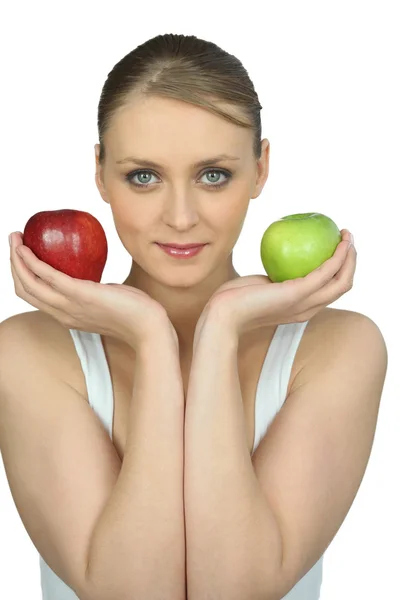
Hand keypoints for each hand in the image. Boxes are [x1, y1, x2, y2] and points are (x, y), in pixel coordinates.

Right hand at [9, 232, 176, 349]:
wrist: (149, 327)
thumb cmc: (135, 312)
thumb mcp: (107, 301)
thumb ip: (96, 292)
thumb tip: (95, 277)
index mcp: (67, 315)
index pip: (35, 297)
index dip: (22, 275)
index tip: (22, 254)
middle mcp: (63, 313)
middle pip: (25, 289)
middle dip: (13, 263)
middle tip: (14, 240)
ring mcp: (70, 306)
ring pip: (29, 284)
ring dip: (17, 259)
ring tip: (15, 238)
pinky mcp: (80, 295)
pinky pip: (48, 277)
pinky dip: (32, 262)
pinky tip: (28, 249)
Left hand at [195, 229, 355, 340]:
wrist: (222, 314)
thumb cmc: (235, 299)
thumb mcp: (259, 286)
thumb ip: (271, 278)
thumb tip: (278, 256)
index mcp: (300, 308)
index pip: (329, 291)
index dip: (339, 270)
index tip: (336, 248)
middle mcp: (308, 309)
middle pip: (342, 286)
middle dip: (351, 261)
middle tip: (347, 239)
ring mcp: (304, 303)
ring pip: (342, 281)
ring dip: (350, 256)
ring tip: (347, 236)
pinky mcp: (297, 294)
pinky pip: (326, 272)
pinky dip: (338, 257)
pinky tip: (338, 242)